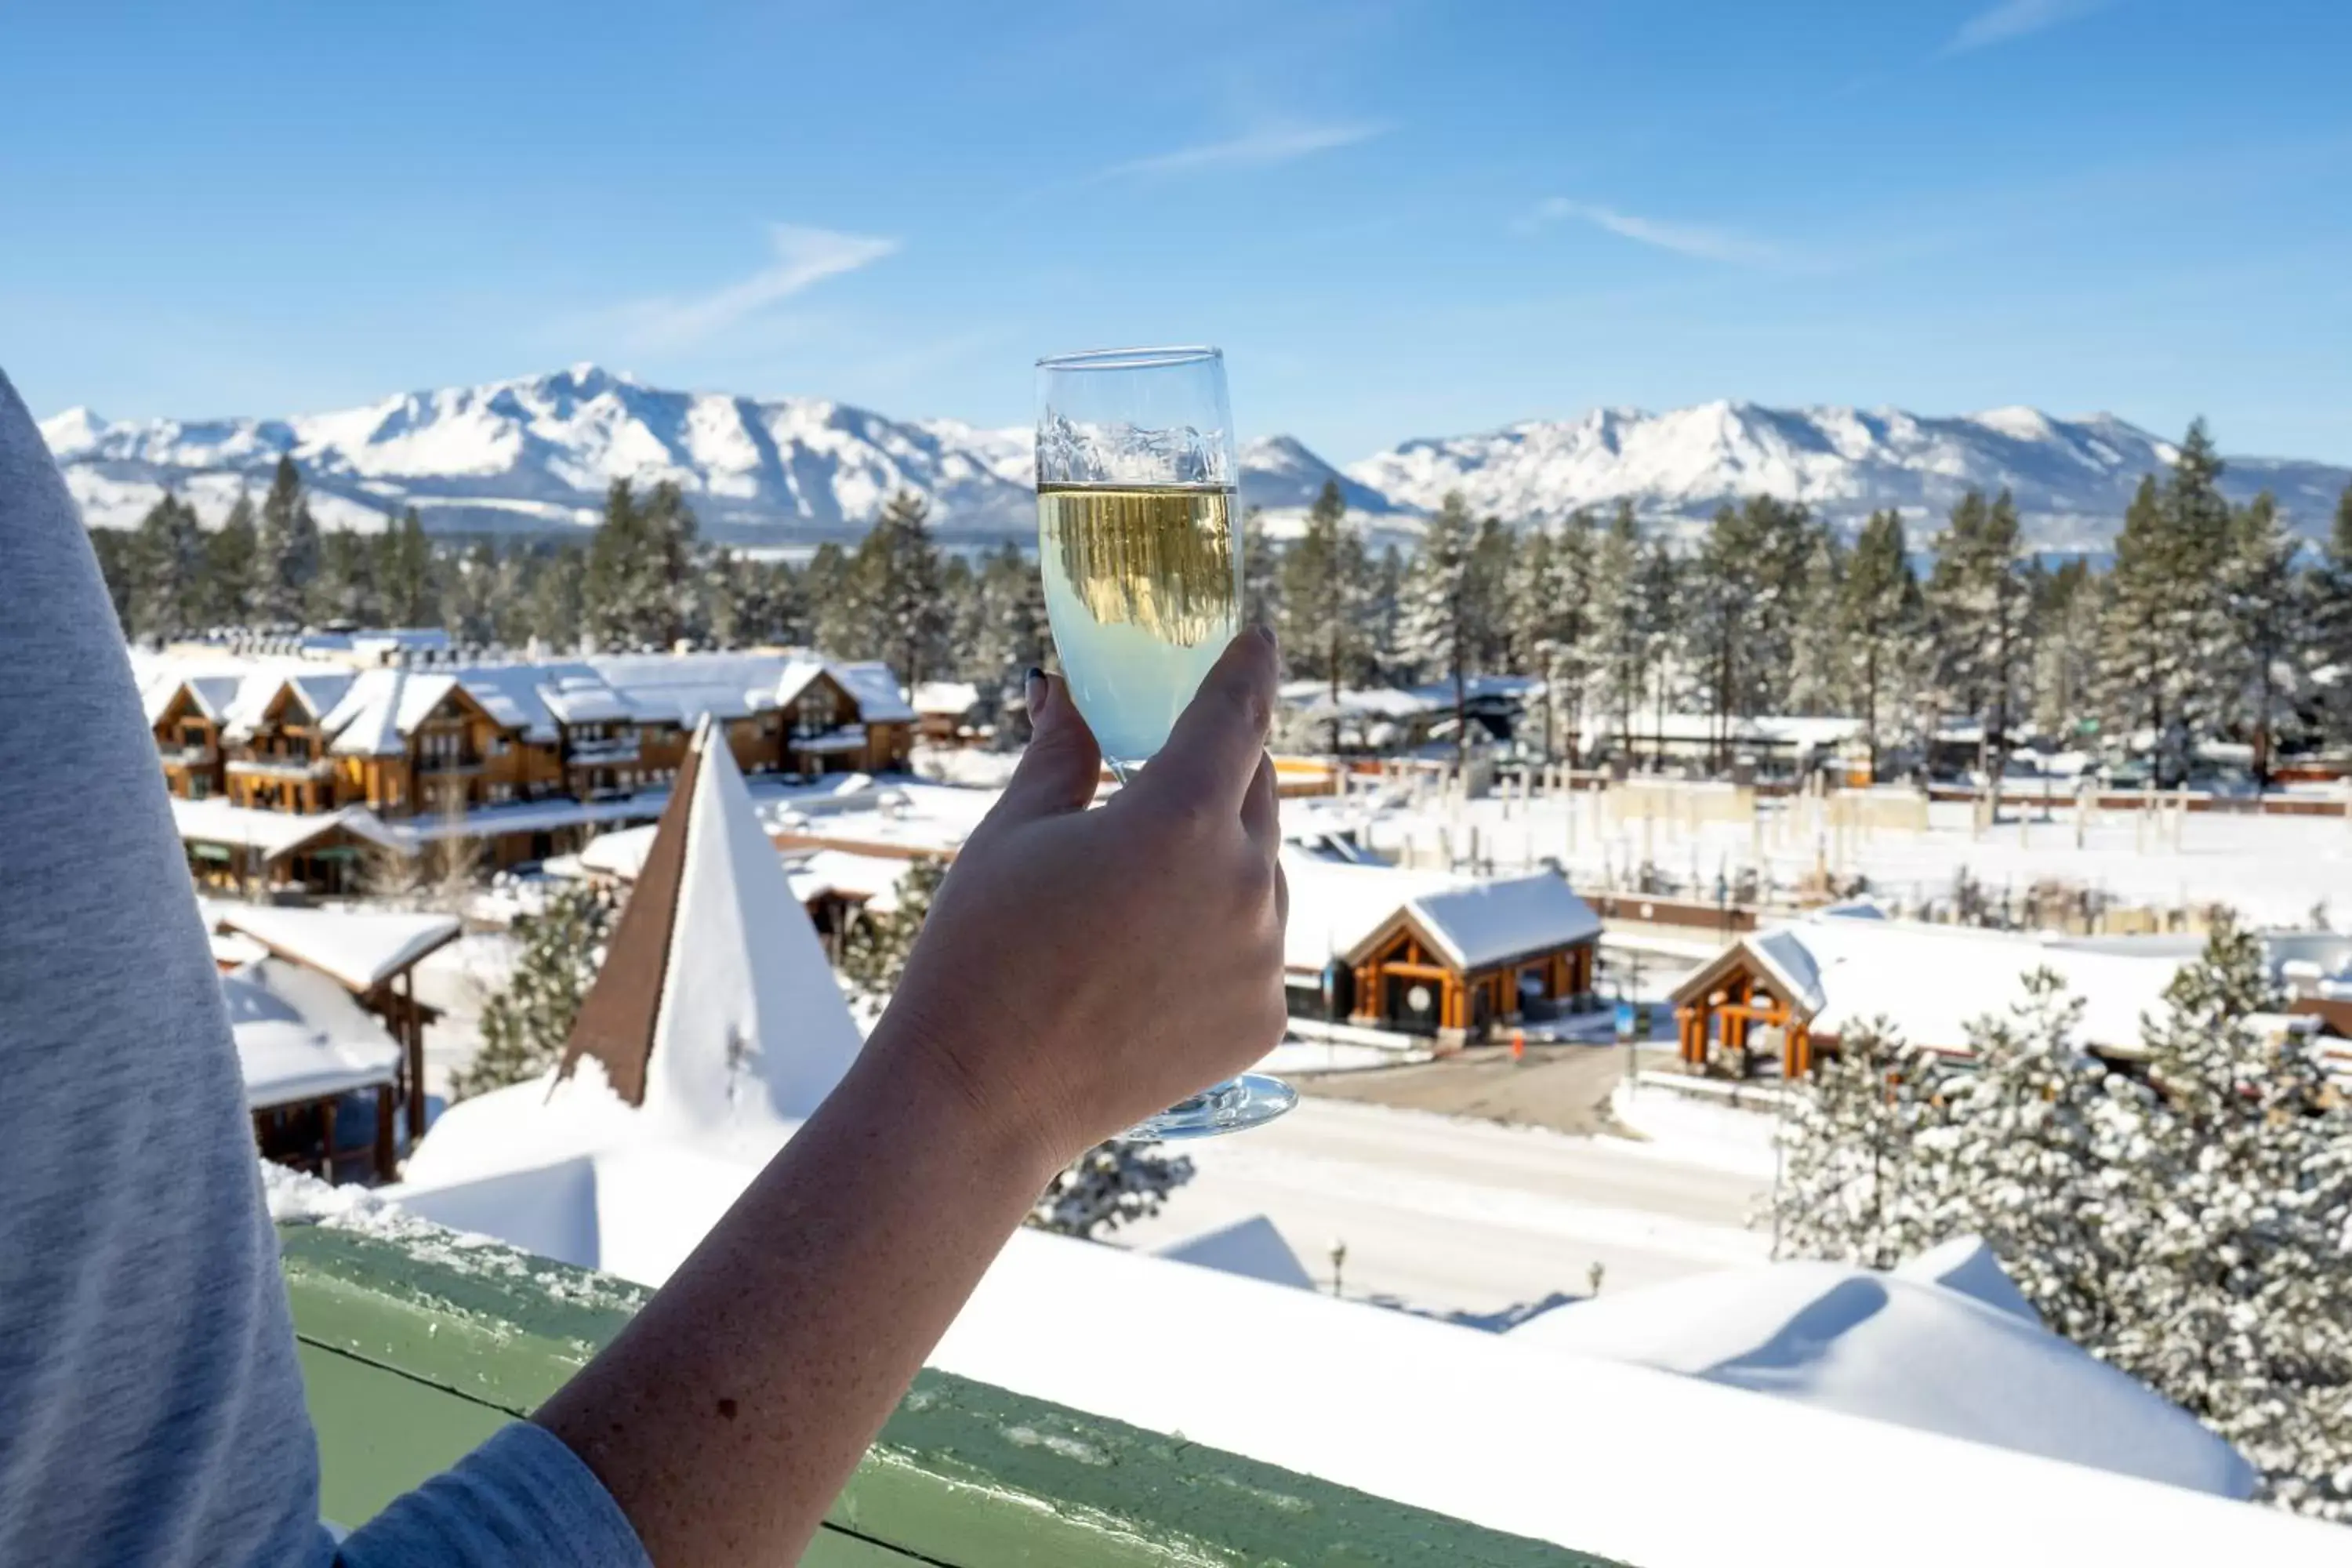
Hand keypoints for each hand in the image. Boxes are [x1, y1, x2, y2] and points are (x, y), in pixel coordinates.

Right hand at [867, 629, 1288, 1170]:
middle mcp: (1243, 885)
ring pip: (1260, 874)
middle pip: (1257, 791)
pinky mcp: (1263, 1018)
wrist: (981, 1098)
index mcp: (1182, 820)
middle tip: (1175, 766)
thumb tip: (1065, 686)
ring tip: (1136, 894)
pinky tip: (1148, 962)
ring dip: (1219, 859)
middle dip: (1222, 768)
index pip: (1238, 713)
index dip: (1249, 666)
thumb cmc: (980, 952)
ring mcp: (1262, 958)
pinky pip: (1256, 949)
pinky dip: (1219, 937)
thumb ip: (1065, 750)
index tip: (1259, 639)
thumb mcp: (1016, 832)